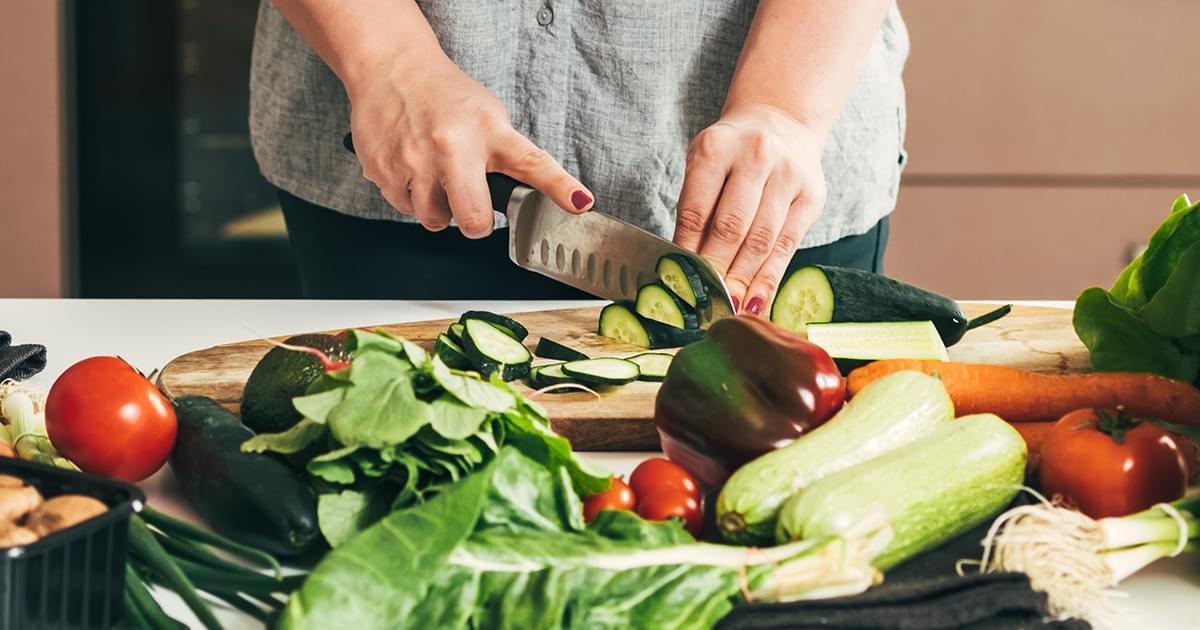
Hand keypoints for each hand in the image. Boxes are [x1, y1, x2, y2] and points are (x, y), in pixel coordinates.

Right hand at [346, 57, 592, 236]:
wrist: (391, 68)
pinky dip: (410, 196)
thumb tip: (523, 198)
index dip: (560, 188)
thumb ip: (505, 155)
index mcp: (488, 130)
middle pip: (472, 217)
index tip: (581, 204)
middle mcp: (451, 146)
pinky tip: (412, 168)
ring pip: (434, 219)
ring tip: (435, 176)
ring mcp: (414, 160)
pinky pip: (404, 207)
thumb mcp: (488, 116)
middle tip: (472, 209)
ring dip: (438, 209)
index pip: (531, 163)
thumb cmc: (445, 97)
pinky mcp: (383, 170)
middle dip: (475, 224)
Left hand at [674, 103, 826, 314]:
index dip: (687, 251)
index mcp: (716, 148)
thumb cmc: (731, 153)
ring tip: (727, 307)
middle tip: (704, 302)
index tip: (680, 282)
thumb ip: (695, 210)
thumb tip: (686, 268)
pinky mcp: (812, 197)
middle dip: (716, 270)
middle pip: (732, 228)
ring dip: (742, 280)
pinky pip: (787, 246)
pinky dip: (769, 279)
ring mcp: (788, 176)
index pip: (696, 210)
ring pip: (762, 241)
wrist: (781, 122)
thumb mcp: (704, 167)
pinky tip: (756, 301)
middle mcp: (756, 157)